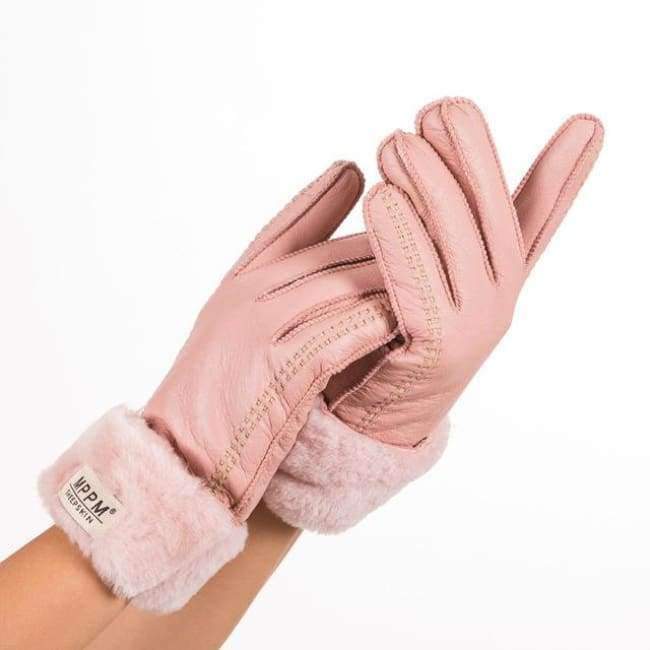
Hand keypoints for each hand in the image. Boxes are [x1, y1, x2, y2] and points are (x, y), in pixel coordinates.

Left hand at [265, 97, 603, 531]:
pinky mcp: (437, 354)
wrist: (361, 416)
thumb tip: (395, 180)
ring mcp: (473, 328)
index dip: (563, 176)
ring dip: (431, 186)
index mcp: (490, 281)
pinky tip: (381, 198)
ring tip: (395, 140)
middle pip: (492, 216)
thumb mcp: (405, 278)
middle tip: (432, 110)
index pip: (534, 220)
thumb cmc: (375, 338)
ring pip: (460, 243)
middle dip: (468, 157)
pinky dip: (403, 241)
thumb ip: (417, 237)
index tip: (588, 124)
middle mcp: (494, 301)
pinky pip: (421, 288)